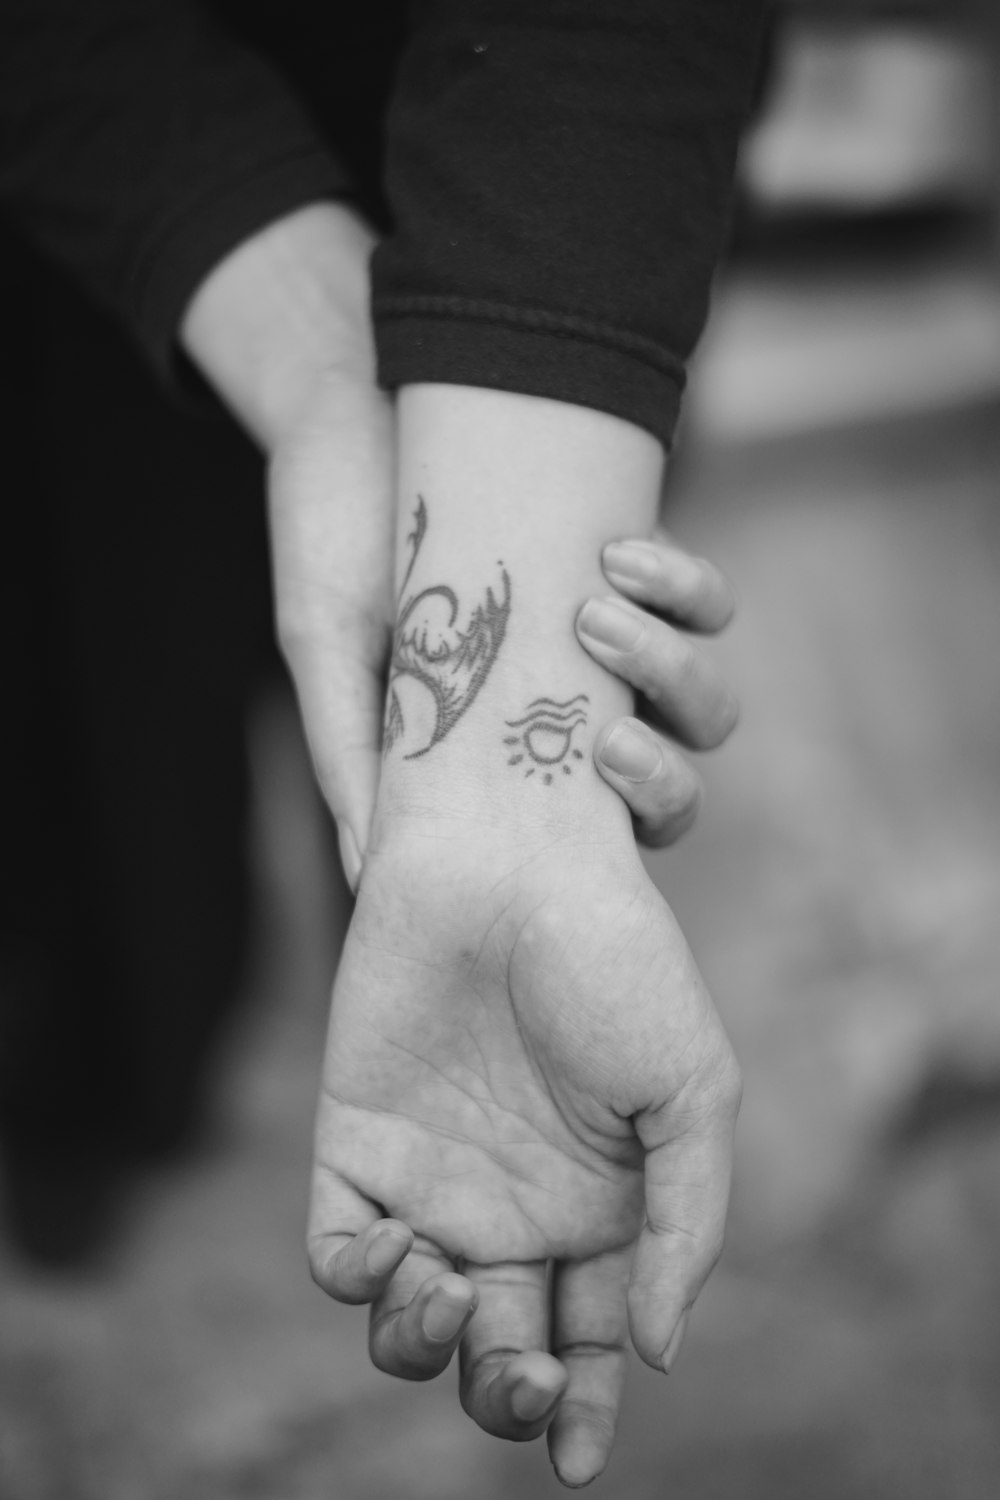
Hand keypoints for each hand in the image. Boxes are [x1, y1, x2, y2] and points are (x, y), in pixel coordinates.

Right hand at [182, 206, 737, 882]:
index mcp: (508, 760)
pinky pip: (705, 602)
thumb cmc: (328, 538)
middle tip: (607, 744)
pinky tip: (615, 559)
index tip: (586, 790)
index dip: (625, 832)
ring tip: (591, 614)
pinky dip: (682, 590)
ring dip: (669, 672)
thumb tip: (372, 879)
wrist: (350, 409)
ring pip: (704, 702)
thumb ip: (348, 757)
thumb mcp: (327, 652)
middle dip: (663, 778)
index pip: (601, 838)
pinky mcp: (636, 569)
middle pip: (676, 786)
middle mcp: (572, 712)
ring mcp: (613, 646)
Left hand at [308, 820, 739, 1486]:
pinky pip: (338, 1252)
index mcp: (599, 1204)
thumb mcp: (694, 1092)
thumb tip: (658, 1353)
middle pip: (496, 1349)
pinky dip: (357, 1278)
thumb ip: (685, 1226)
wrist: (514, 856)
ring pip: (410, 1322)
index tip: (580, 1464)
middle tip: (521, 1374)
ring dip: (425, 1348)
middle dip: (506, 1394)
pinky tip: (395, 1246)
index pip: (590, 1338)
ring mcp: (432, 1175)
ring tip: (450, 1298)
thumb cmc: (619, 960)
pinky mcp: (357, 1139)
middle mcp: (512, 1203)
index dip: (585, 1410)